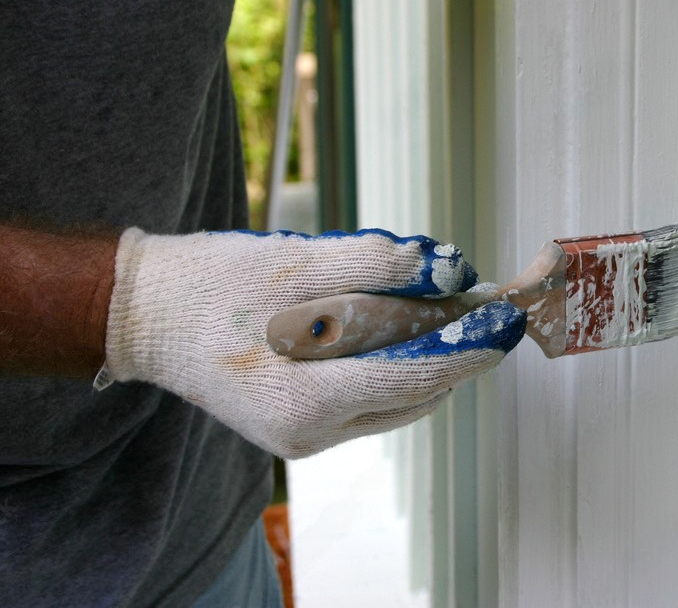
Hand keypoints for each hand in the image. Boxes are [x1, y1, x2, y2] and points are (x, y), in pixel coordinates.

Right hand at [102, 228, 525, 457]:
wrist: (146, 315)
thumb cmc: (213, 285)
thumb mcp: (298, 260)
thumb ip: (380, 265)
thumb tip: (450, 266)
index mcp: (307, 402)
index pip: (418, 377)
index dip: (471, 347)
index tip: (509, 321)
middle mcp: (312, 435)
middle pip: (415, 392)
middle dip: (454, 348)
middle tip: (481, 303)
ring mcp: (305, 439)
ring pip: (397, 401)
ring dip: (426, 356)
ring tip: (441, 306)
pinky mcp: (300, 429)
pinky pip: (371, 401)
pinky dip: (394, 366)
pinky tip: (397, 327)